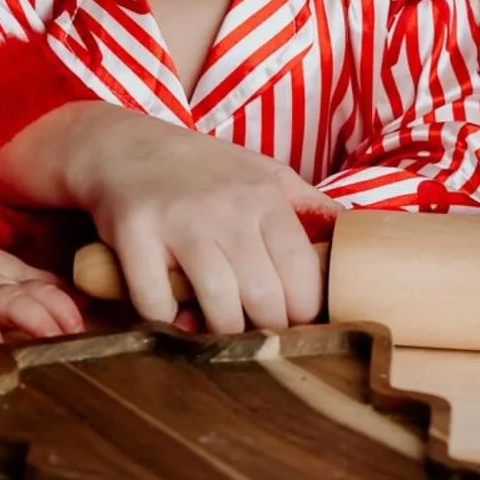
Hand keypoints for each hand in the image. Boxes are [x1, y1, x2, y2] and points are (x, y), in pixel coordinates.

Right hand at [0, 104, 333, 331]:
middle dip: (266, 330)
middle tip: (257, 335)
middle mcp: (229, 209)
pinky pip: (158, 304)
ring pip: (219, 307)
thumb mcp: (262, 172)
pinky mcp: (135, 235)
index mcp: (266, 197)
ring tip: (219, 331)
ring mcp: (181, 222)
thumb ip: (307, 205)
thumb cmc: (201, 168)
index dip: (303, 313)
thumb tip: (358, 232)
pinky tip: (173, 316)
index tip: (294, 324)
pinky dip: (167, 322)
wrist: (121, 145)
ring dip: (220, 334)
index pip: (303, 274)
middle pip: (265, 299)